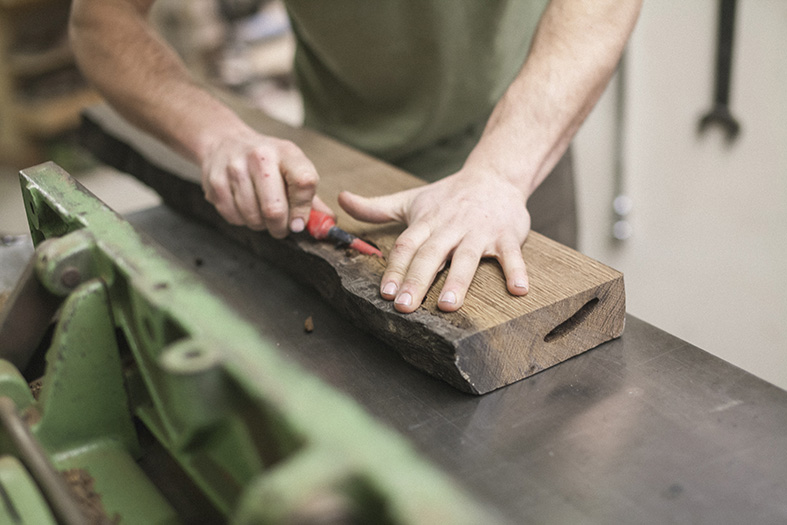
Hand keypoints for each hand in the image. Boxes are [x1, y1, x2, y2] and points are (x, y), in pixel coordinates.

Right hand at [200, 129, 323, 237]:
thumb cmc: (266, 160)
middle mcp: (260, 157)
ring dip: (261, 225)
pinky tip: (244, 207)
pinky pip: (234, 218)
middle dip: (280, 228)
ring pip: (253, 218)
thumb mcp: (292, 167)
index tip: (299, 223)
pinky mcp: (215, 183)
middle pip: (275, 209)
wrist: (225, 142)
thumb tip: (328, 224)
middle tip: (281, 228)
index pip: (304, 183)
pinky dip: (242, 220)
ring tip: (261, 213)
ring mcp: (235, 169)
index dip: (303, 210)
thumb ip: (310, 197)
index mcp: (286, 153)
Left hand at [338, 169, 531, 312]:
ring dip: (458, 281)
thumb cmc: (449, 196)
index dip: (395, 268)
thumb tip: (342, 200)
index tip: (385, 292)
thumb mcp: (411, 200)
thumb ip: (376, 208)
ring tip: (447, 305)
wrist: (494, 175)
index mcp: (427, 221)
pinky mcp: (507, 235)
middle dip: (417, 280)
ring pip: (467, 257)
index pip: (407, 246)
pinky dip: (516, 271)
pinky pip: (512, 254)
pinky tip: (518, 291)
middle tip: (405, 306)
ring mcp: (480, 231)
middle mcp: (451, 226)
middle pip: (432, 254)